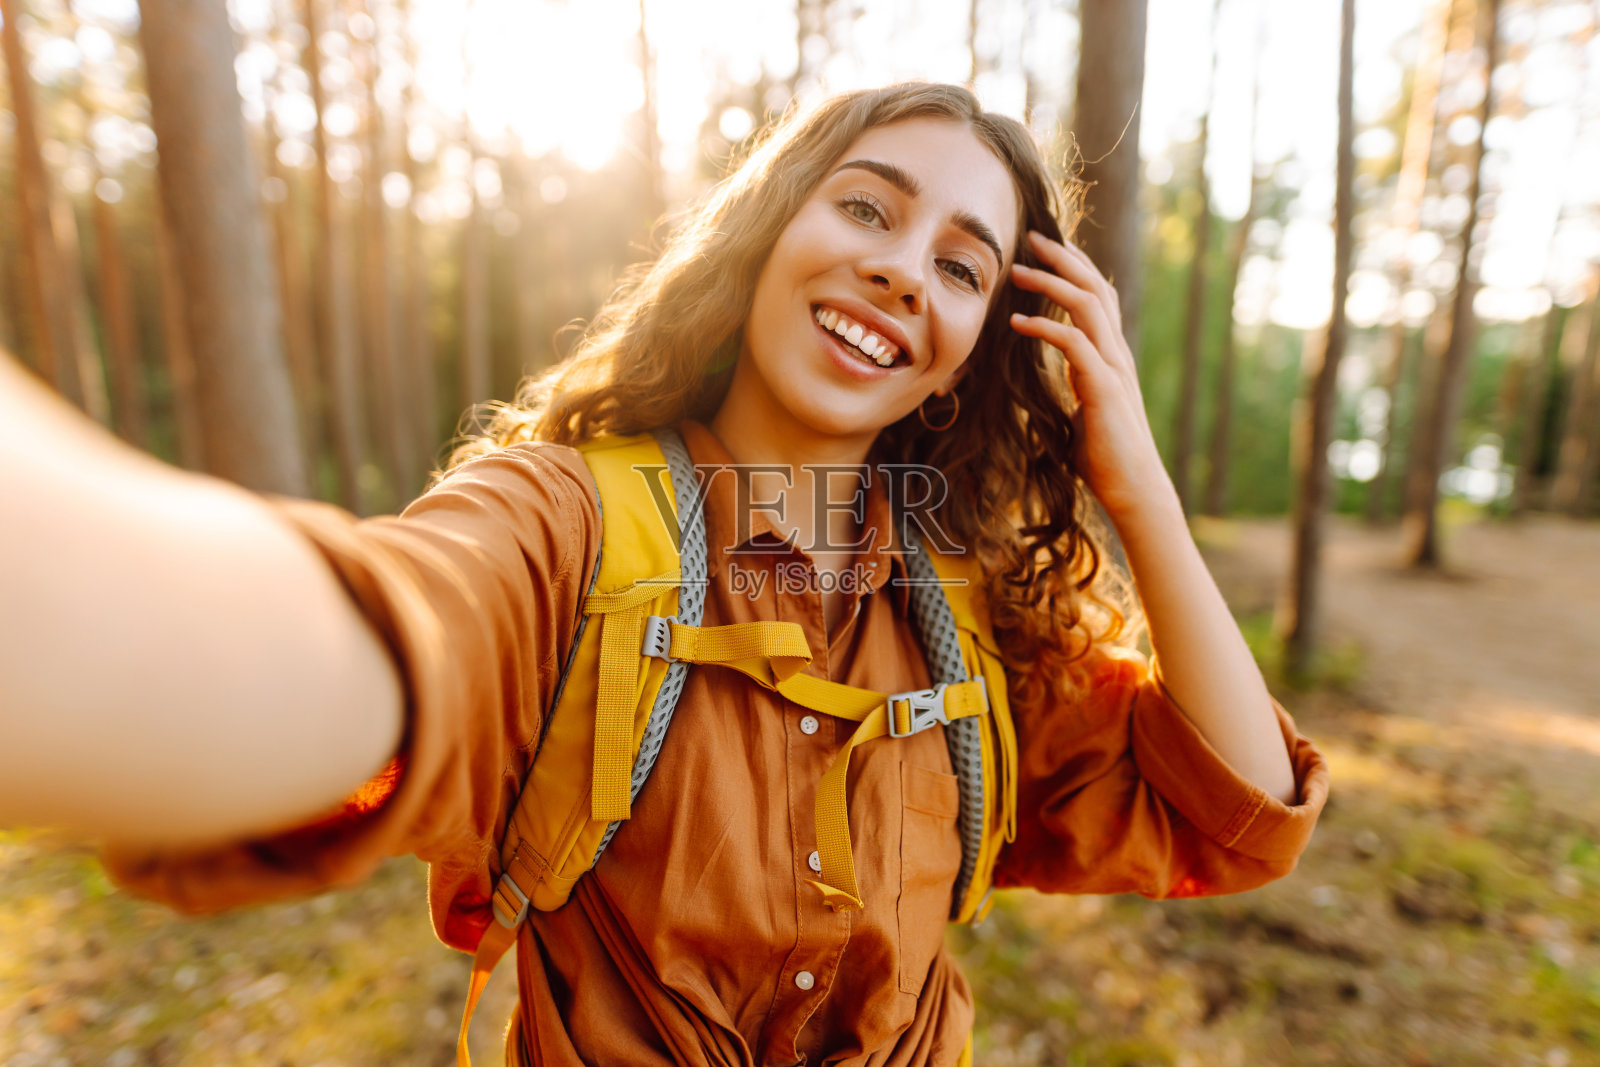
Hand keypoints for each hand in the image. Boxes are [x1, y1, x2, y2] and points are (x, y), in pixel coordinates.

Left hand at [1007, 230, 1176, 524]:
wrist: (1134, 490)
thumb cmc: (1106, 458)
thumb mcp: (1084, 411)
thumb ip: (1075, 387)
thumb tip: (1054, 381)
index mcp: (1112, 357)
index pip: (1099, 298)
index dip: (1075, 269)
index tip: (1044, 251)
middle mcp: (1117, 355)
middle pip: (1096, 289)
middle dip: (1064, 258)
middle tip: (1032, 237)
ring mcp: (1114, 369)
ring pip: (1088, 307)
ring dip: (1051, 283)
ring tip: (1018, 270)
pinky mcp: (1104, 389)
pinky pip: (1075, 344)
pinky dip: (1045, 327)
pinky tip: (1017, 322)